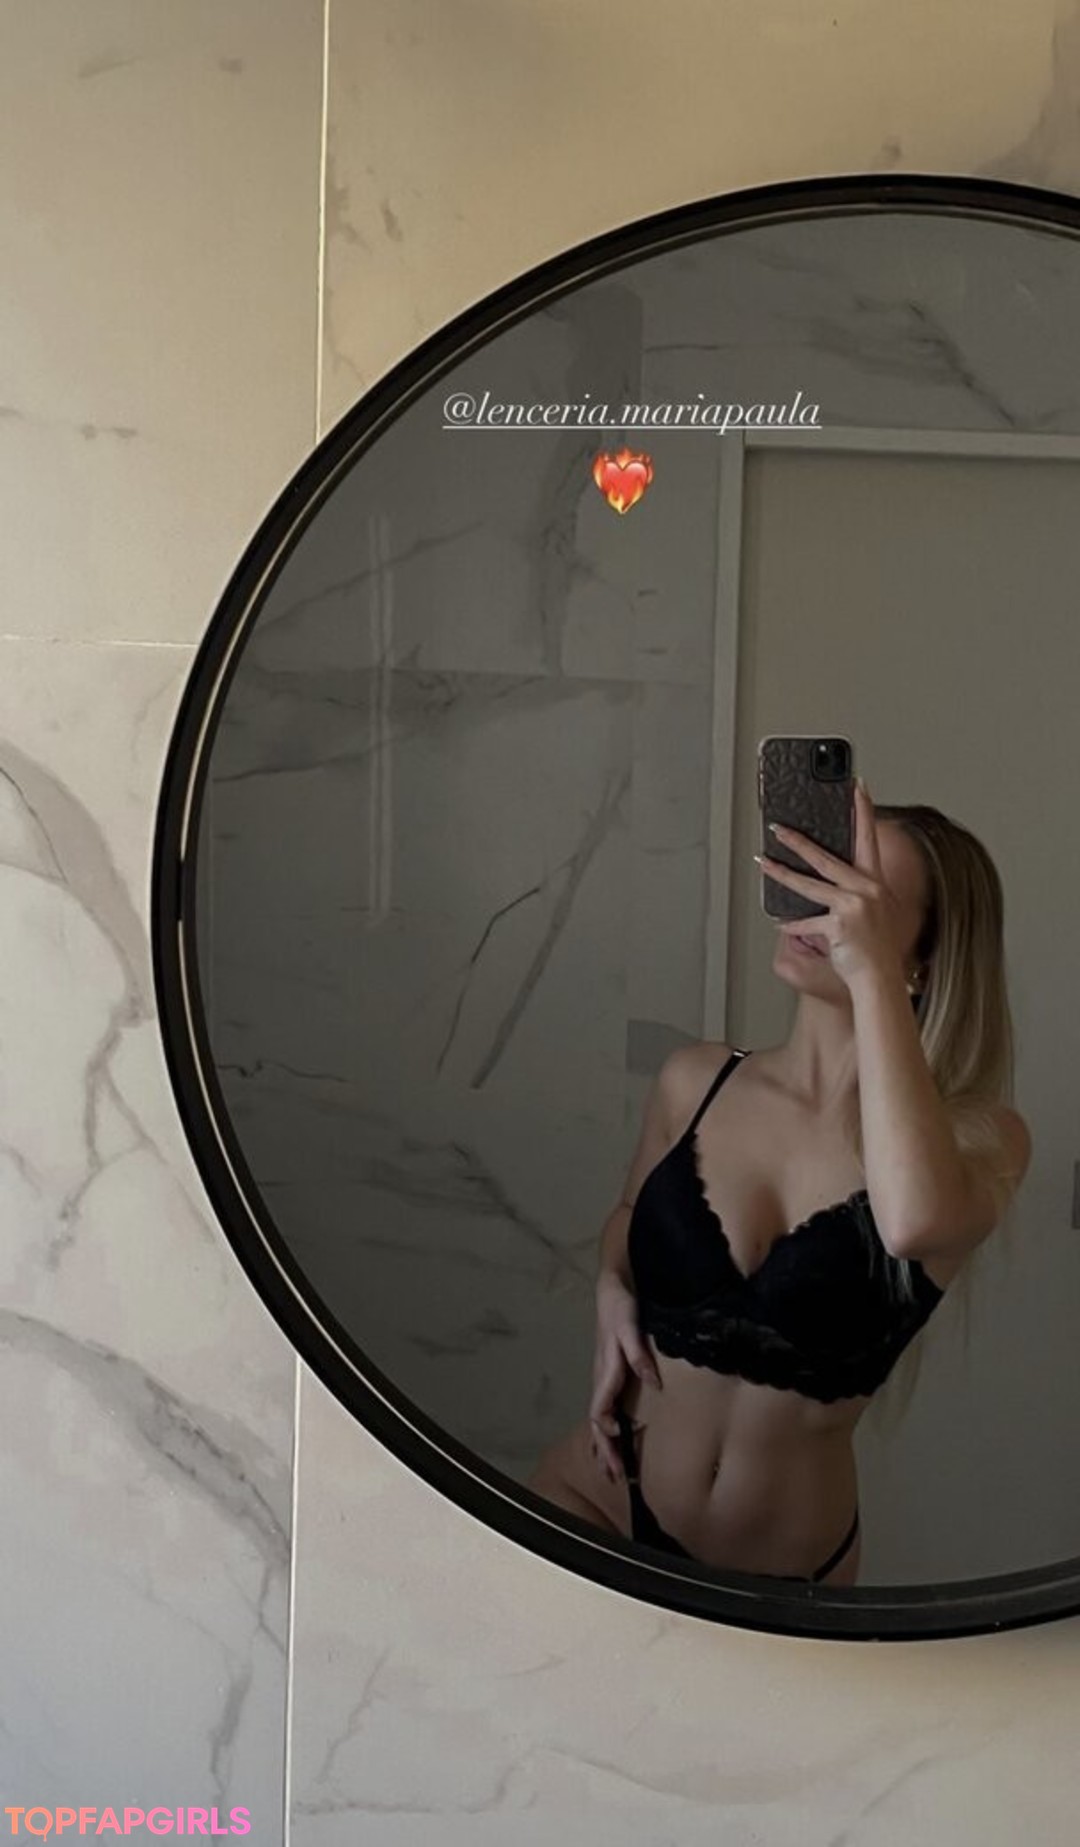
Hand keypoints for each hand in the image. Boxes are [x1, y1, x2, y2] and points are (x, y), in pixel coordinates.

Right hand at [589, 1271, 660, 1481]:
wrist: (611, 1291)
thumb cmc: (620, 1308)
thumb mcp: (629, 1326)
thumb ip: (638, 1355)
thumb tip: (654, 1384)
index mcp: (604, 1372)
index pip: (598, 1409)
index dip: (606, 1428)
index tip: (621, 1440)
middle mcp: (600, 1380)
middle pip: (597, 1423)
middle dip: (605, 1450)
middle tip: (616, 1477)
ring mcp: (603, 1381)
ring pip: (599, 1421)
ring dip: (604, 1447)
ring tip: (612, 1473)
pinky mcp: (609, 1378)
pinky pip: (603, 1411)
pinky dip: (606, 1433)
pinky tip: (611, 1446)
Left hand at [755, 780, 908, 990]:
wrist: (881, 978)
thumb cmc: (876, 948)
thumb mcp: (875, 911)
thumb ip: (857, 891)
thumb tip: (826, 878)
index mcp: (876, 883)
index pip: (869, 838)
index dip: (863, 810)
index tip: (856, 785)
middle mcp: (867, 890)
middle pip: (826, 858)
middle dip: (799, 841)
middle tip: (779, 828)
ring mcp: (853, 906)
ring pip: (808, 885)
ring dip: (781, 873)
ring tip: (763, 862)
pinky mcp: (838, 925)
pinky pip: (806, 921)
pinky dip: (793, 923)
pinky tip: (780, 921)